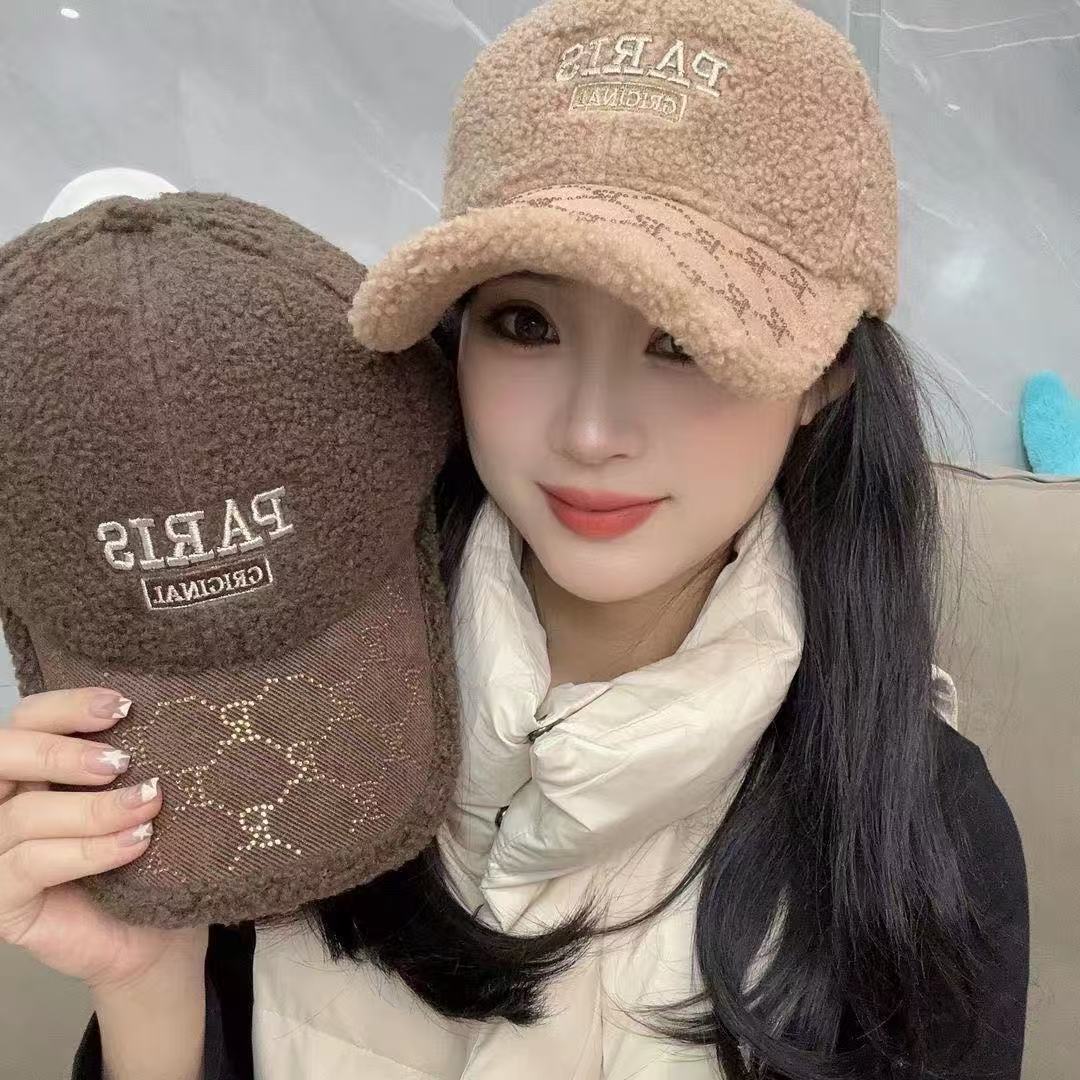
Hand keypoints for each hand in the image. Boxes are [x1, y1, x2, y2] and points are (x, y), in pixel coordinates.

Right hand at [0, 687, 206, 992]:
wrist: (159, 935)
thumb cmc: (151, 856)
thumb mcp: (138, 795)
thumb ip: (126, 759)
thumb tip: (149, 710)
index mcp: (33, 770)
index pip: (28, 720)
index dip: (67, 706)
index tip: (123, 706)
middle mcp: (3, 805)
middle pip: (3, 756)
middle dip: (61, 753)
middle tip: (121, 762)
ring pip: (23, 814)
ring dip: (94, 808)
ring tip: (148, 804)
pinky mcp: (3, 902)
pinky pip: (33, 864)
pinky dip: (89, 849)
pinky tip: (136, 843)